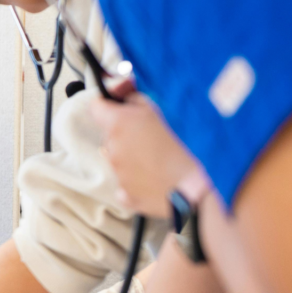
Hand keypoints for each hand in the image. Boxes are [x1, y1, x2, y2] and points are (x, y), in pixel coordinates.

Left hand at [90, 92, 196, 217]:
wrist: (195, 187)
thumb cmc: (184, 145)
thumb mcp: (161, 111)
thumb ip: (136, 101)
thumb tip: (125, 98)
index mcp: (118, 125)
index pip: (96, 107)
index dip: (106, 103)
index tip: (117, 105)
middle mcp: (112, 149)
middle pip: (109, 135)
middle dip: (125, 132)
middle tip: (150, 135)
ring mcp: (117, 174)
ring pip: (118, 159)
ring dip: (132, 156)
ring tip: (158, 158)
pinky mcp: (125, 195)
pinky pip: (125, 184)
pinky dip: (137, 180)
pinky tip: (156, 178)